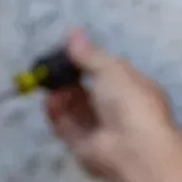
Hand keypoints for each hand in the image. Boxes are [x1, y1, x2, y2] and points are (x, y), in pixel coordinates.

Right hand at [47, 29, 175, 181]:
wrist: (132, 149)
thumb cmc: (129, 102)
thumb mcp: (111, 69)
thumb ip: (88, 55)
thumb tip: (72, 32)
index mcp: (131, 88)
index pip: (107, 72)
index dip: (87, 62)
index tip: (66, 51)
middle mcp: (116, 109)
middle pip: (87, 91)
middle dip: (69, 79)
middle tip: (51, 68)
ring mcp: (99, 129)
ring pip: (75, 110)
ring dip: (61, 96)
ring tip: (49, 84)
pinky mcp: (83, 147)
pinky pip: (66, 127)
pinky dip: (57, 115)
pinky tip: (49, 102)